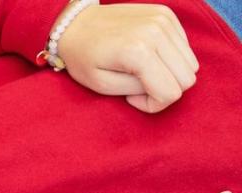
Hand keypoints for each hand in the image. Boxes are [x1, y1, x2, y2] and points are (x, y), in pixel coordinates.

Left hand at [57, 3, 197, 112]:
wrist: (75, 23)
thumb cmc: (83, 58)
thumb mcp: (102, 85)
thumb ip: (137, 91)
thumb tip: (162, 87)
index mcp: (139, 51)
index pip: (171, 92)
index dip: (154, 104)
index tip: (132, 98)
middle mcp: (157, 32)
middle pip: (187, 77)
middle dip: (165, 89)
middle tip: (138, 86)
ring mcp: (164, 20)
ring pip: (190, 63)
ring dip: (170, 73)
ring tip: (141, 71)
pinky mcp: (166, 14)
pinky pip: (184, 46)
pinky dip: (170, 57)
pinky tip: (146, 55)